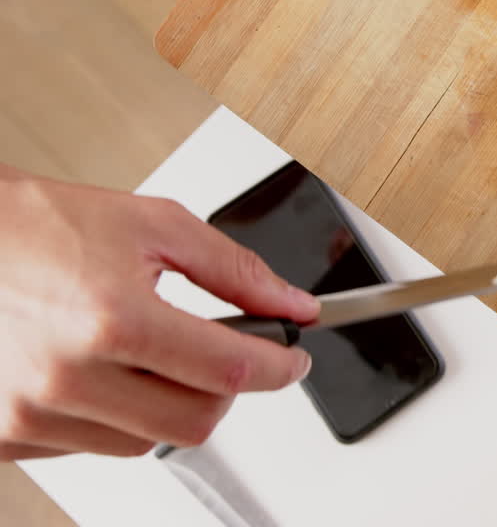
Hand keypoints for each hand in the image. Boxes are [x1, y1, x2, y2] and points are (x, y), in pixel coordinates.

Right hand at [0, 166, 318, 459]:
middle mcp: (69, 376)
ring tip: (145, 350)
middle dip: (227, 389)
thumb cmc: (41, 225)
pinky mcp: (4, 434)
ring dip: (167, 402)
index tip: (292, 359)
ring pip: (146, 441)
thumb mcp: (154, 226)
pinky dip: (115, 416)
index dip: (279, 367)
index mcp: (114, 320)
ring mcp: (31, 413)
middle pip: (195, 421)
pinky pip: (91, 447)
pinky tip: (101, 370)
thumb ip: (235, 270)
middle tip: (225, 353)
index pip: (230, 370)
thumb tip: (293, 304)